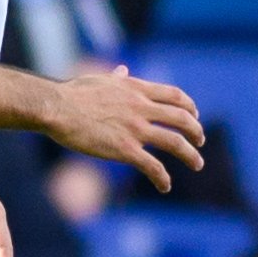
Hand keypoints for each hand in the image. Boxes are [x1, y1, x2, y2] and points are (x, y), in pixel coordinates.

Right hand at [36, 66, 204, 191]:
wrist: (57, 108)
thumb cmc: (73, 94)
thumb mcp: (100, 79)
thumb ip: (118, 77)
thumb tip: (123, 70)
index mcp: (136, 89)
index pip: (174, 95)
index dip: (189, 106)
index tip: (194, 115)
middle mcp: (141, 108)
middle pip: (181, 118)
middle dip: (196, 130)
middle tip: (199, 141)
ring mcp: (135, 129)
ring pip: (175, 142)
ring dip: (191, 155)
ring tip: (197, 163)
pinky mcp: (125, 150)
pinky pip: (152, 166)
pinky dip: (163, 177)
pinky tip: (165, 186)